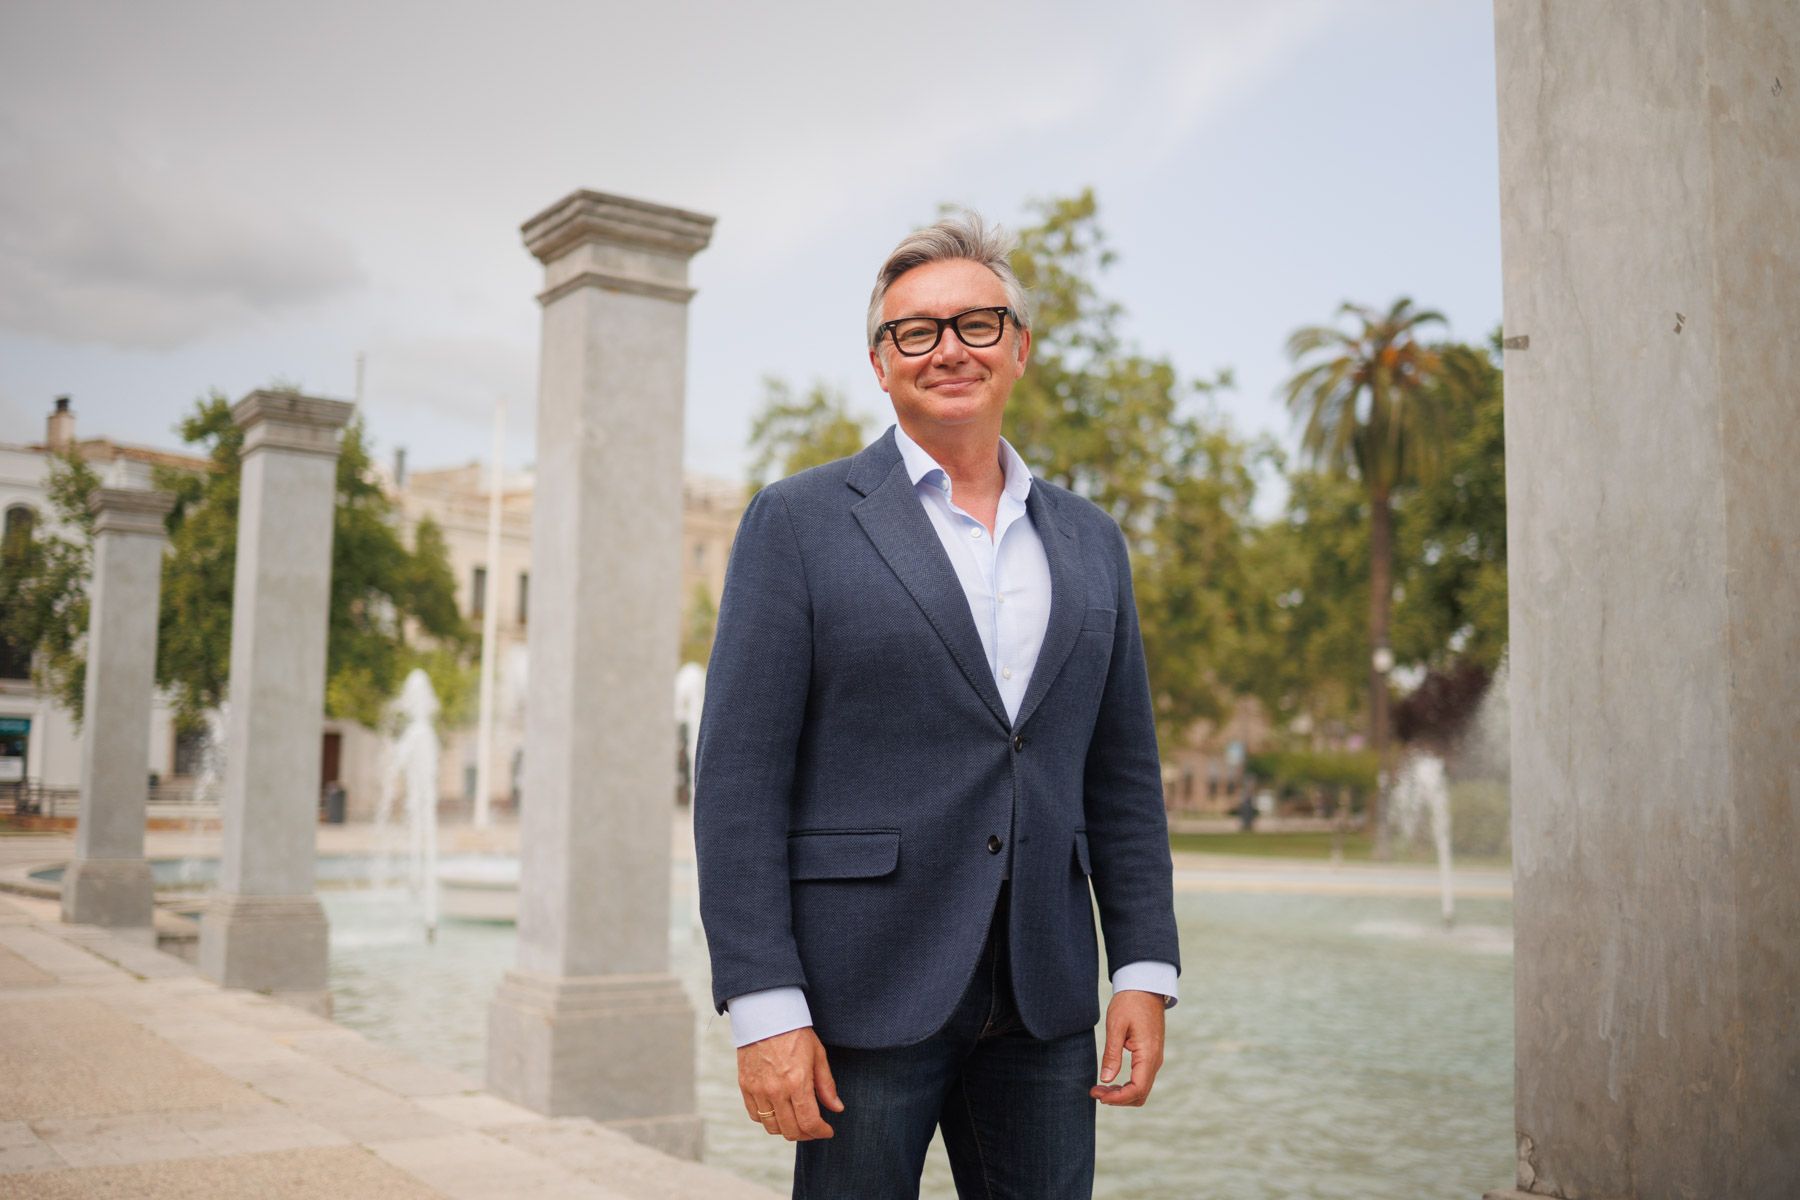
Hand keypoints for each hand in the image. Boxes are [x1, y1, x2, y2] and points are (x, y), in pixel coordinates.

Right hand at [738, 1026, 843, 1140]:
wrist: (765, 1015)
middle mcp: (776, 1090)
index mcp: (797, 1082)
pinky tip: (778, 1111)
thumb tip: (837, 1108)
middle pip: (791, 1130)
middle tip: (814, 1128)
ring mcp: (758, 1090)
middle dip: (807, 1134)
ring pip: (772, 1127)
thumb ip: (826, 1085)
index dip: (821, 1132)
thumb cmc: (795, 1032)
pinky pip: (755, 1115)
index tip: (827, 1130)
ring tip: (797, 1121)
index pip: (809, 1122)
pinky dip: (768, 1119)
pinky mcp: (745, 1086)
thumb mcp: (818, 1055)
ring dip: (787, 1129)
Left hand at [1090, 990, 1164, 1106]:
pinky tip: (1111, 1079)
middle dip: (1118, 1098)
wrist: (1145, 986)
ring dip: (1122, 1093)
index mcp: (1148, 1055)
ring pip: (1141, 1088)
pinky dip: (1127, 1085)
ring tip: (1100, 1087)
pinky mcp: (1150, 1055)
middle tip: (1095, 1091)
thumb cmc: (1129, 1003)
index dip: (1118, 1098)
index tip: (1099, 1095)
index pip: (1137, 1089)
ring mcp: (1154, 1059)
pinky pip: (1141, 1078)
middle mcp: (1155, 1060)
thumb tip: (1106, 1079)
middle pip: (1140, 1094)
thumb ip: (1112, 1054)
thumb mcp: (1116, 1026)